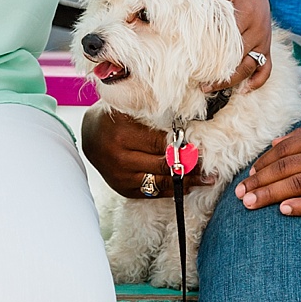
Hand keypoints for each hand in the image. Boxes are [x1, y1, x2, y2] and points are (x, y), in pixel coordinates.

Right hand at [81, 107, 218, 198]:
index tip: (204, 146)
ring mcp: (120, 178)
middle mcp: (119, 160)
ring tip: (207, 179)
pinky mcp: (122, 189)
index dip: (184, 147)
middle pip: (163, 167)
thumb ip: (155, 115)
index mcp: (122, 136)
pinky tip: (189, 185)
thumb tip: (187, 125)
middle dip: (189, 166)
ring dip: (186, 182)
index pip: (162, 145)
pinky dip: (172, 189)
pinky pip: (152, 193)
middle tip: (211, 165)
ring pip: (160, 183)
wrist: (89, 134)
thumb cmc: (115, 116)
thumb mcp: (132, 108)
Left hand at [205, 0, 273, 92]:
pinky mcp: (266, 46)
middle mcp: (258, 30)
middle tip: (200, 85)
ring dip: (233, 81)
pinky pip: (267, 67)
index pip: (230, 43)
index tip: (197, 68)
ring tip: (211, 88)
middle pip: (240, 59)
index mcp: (248, 15)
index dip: (214, 58)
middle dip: (221, 74)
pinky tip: (244, 90)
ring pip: (251, 67)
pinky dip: (258, 80)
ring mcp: (263, 40)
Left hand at [236, 121, 300, 215]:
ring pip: (296, 185)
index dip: (262, 164)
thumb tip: (275, 144)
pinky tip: (283, 210)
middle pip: (284, 169)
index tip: (248, 176)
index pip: (283, 151)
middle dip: (258, 182)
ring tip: (250, 204)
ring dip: (270, 195)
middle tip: (240, 194)